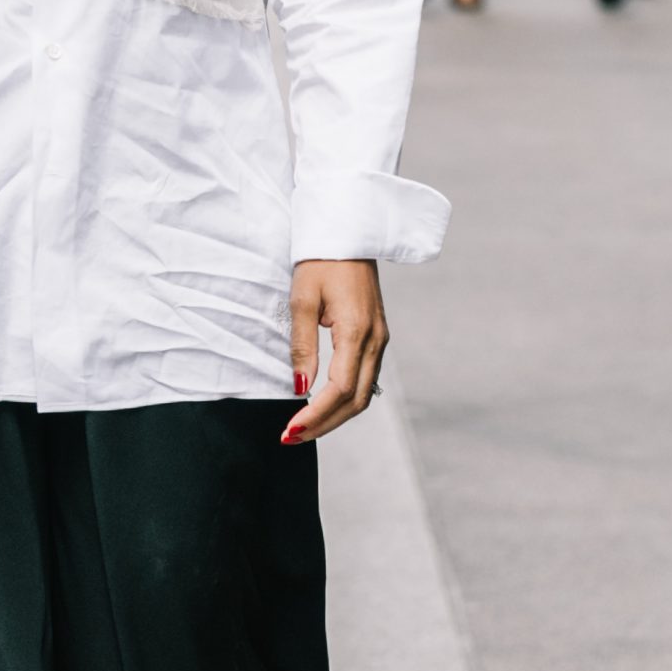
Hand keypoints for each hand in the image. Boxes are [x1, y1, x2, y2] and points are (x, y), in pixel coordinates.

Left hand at [282, 260, 387, 444]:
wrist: (350, 233)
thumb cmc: (322, 260)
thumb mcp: (302, 300)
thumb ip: (302, 346)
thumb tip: (300, 387)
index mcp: (358, 331)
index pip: (339, 389)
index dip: (316, 414)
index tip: (290, 429)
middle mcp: (376, 340)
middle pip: (356, 400)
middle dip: (325, 424)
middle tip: (293, 437)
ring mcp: (381, 339)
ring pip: (364, 393)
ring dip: (336, 415)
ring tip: (305, 427)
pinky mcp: (377, 336)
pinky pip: (366, 378)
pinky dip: (346, 399)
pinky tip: (324, 405)